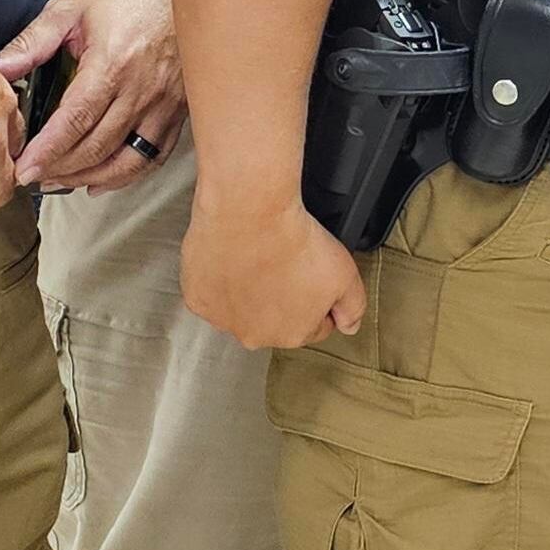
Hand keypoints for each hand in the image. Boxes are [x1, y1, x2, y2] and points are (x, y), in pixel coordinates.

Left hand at [0, 0, 180, 191]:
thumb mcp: (70, 6)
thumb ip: (32, 42)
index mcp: (112, 63)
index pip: (74, 122)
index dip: (47, 151)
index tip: (23, 170)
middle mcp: (142, 88)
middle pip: (98, 147)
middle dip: (61, 168)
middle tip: (33, 176)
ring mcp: (165, 101)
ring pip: (128, 159)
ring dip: (91, 176)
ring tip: (62, 180)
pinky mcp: (180, 106)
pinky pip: (155, 153)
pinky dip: (128, 173)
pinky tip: (103, 178)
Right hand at [182, 190, 365, 349]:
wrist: (250, 213)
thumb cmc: (296, 241)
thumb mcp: (346, 275)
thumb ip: (352, 307)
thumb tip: (349, 326)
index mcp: (293, 334)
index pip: (314, 326)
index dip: (318, 301)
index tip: (312, 277)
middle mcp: (254, 336)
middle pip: (275, 321)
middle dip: (282, 298)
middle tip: (284, 263)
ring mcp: (222, 319)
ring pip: (241, 308)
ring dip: (249, 290)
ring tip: (258, 257)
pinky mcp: (197, 298)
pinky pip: (213, 293)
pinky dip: (221, 279)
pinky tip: (232, 257)